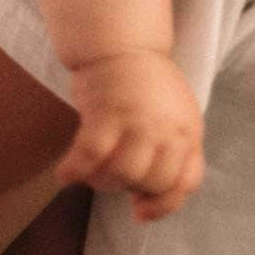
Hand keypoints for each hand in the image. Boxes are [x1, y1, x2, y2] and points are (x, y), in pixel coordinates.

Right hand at [57, 51, 205, 221]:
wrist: (122, 42)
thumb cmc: (145, 84)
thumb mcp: (175, 115)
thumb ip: (172, 150)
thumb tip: (148, 197)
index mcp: (189, 130)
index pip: (186, 183)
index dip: (163, 205)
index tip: (139, 211)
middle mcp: (169, 128)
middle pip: (152, 183)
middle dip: (130, 188)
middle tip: (112, 177)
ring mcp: (139, 122)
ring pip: (122, 175)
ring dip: (101, 181)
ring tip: (90, 173)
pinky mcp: (108, 114)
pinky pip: (90, 158)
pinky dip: (74, 171)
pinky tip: (65, 174)